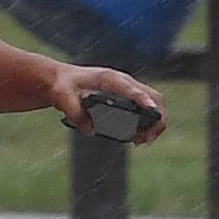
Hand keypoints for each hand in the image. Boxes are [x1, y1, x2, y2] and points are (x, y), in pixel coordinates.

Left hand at [50, 66, 167, 143]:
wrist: (62, 80)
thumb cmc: (63, 85)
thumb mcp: (62, 97)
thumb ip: (74, 112)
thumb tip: (91, 130)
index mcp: (108, 78)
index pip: (130, 88)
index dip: (142, 99)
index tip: (150, 109)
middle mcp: (123, 82)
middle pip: (153, 96)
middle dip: (156, 118)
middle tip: (146, 139)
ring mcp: (128, 89)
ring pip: (154, 102)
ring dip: (155, 122)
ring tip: (142, 140)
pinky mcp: (127, 97)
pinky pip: (146, 108)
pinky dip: (149, 122)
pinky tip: (139, 136)